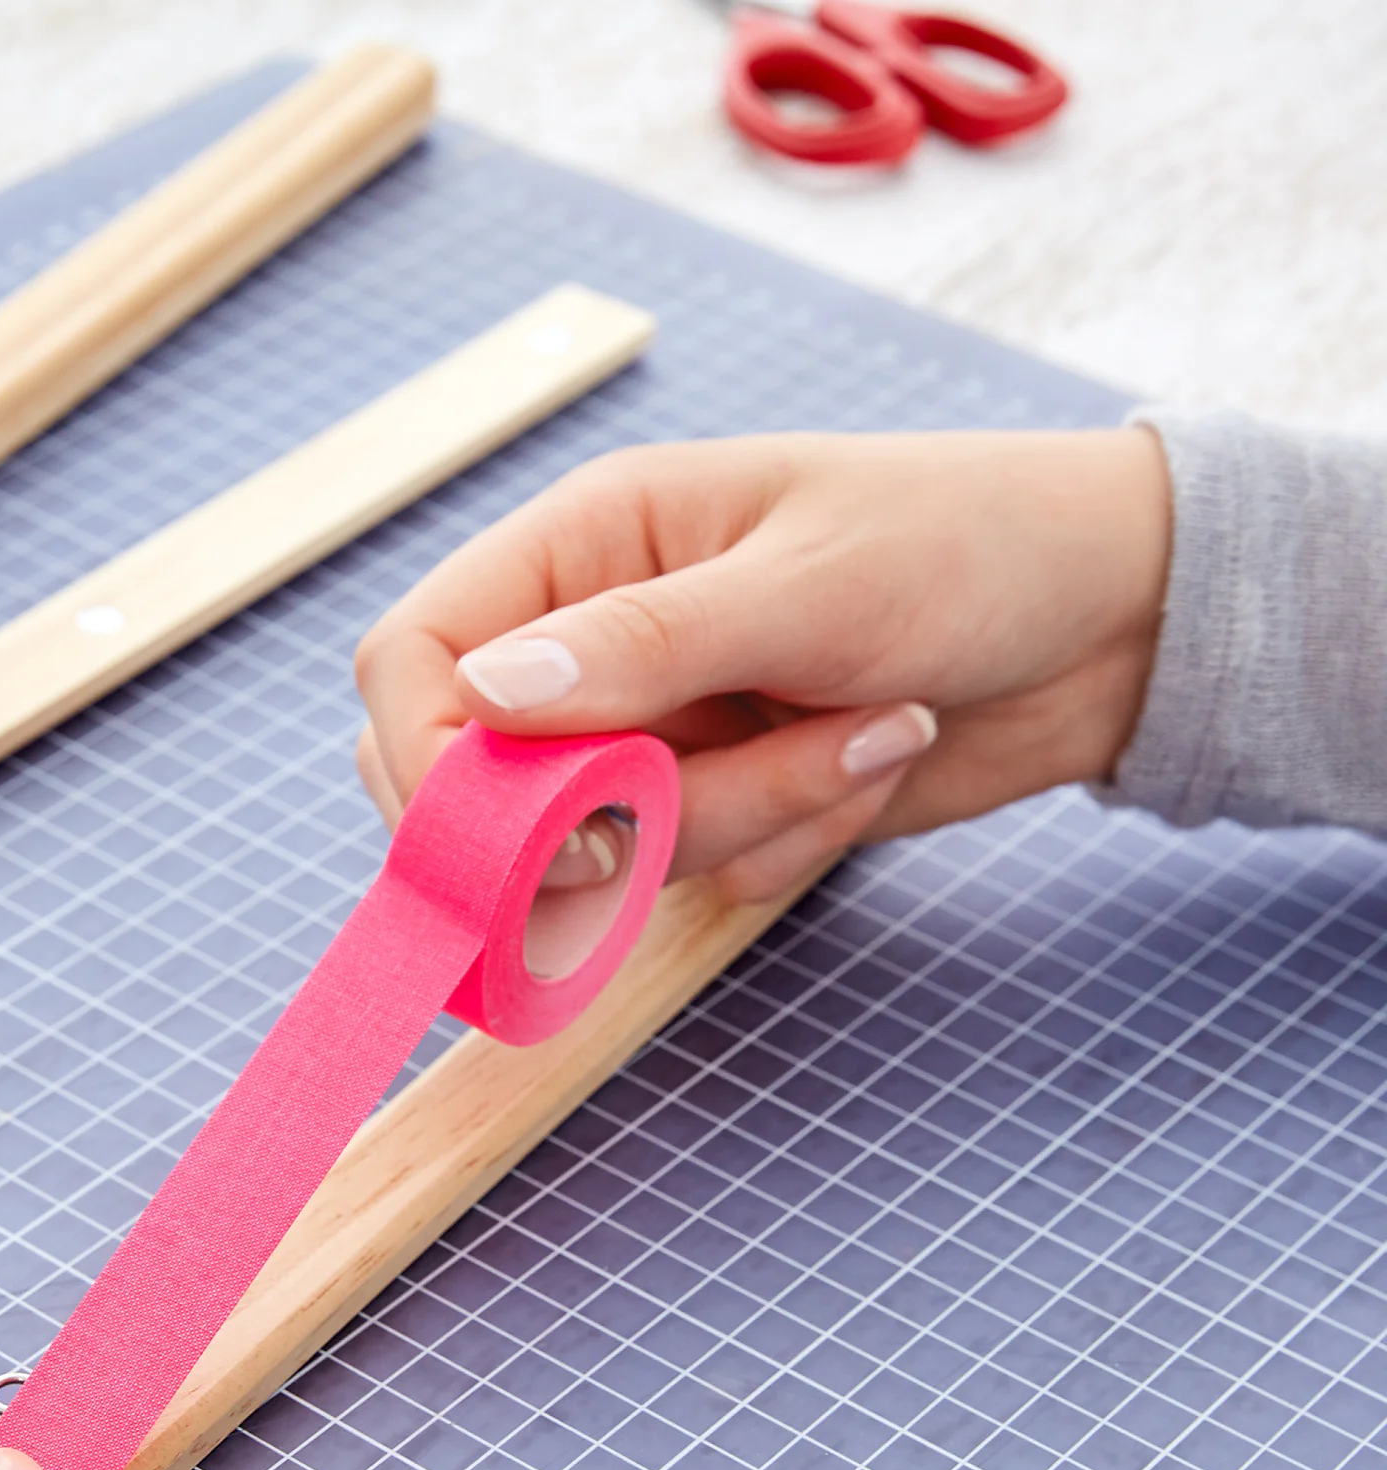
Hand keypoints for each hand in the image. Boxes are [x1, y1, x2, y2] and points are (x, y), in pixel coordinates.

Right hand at [355, 429, 1170, 901]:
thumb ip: (645, 642)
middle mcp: (595, 643)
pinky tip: (872, 756)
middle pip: (487, 781)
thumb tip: (482, 694)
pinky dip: (788, 840)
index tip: (519, 830)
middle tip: (698, 798)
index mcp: (584, 545)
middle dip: (602, 815)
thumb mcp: (810, 584)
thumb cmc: (965, 545)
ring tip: (866, 732)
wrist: (1106, 622)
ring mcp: (653, 731)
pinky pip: (694, 873)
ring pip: (602, 846)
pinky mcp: (715, 801)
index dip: (431, 758)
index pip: (414, 658)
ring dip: (742, 817)